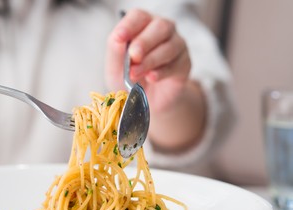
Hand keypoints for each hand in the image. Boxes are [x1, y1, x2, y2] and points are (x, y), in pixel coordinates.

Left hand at [105, 9, 205, 151]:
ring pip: (170, 46)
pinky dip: (162, 72)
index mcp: (142, 26)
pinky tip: (152, 78)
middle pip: (160, 26)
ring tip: (135, 74)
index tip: (119, 37)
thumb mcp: (115, 67)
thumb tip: (118, 37)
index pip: (139, 16)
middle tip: (133, 56)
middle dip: (144, 42)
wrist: (144, 103)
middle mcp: (162, 31)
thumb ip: (115, 51)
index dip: (129, 25)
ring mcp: (176, 46)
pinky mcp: (184, 64)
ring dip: (150, 60)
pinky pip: (176, 64)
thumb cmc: (129, 79)